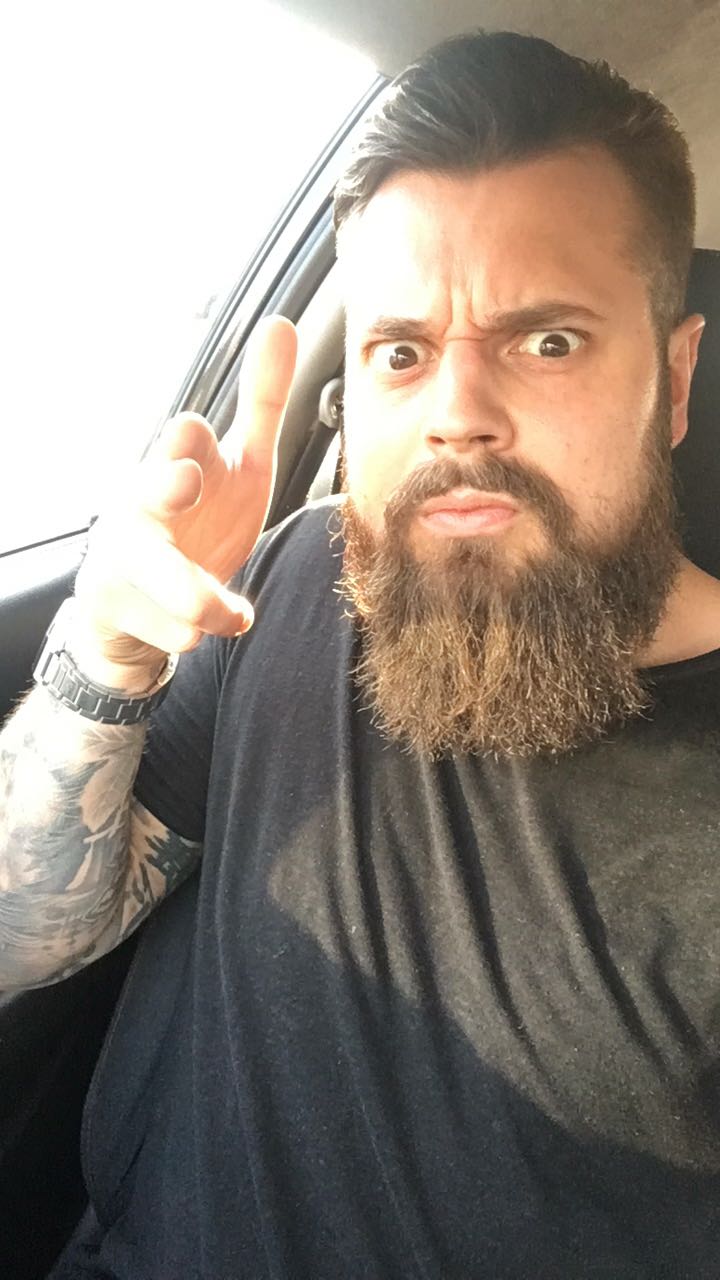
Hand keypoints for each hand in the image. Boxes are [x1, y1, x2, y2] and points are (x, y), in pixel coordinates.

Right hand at [72, 315, 297, 687]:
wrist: (139, 599)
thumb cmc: (197, 518)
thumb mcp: (238, 463)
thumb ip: (260, 403)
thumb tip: (281, 323)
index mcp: (176, 466)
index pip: (178, 442)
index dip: (188, 442)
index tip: (197, 440)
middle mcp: (142, 507)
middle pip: (148, 492)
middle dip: (165, 488)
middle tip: (184, 483)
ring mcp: (125, 557)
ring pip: (165, 578)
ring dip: (201, 599)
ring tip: (224, 611)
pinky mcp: (120, 607)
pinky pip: (174, 630)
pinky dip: (203, 631)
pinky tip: (215, 625)